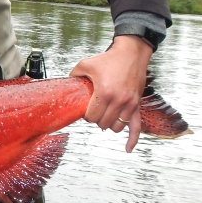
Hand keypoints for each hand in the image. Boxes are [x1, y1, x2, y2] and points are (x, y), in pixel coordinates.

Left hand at [69, 35, 152, 152]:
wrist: (131, 53)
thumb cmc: (109, 59)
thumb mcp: (85, 64)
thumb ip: (73, 76)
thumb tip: (65, 85)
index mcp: (105, 91)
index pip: (92, 116)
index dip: (86, 116)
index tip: (85, 111)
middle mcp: (119, 100)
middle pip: (103, 123)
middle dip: (96, 120)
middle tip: (94, 112)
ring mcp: (129, 104)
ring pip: (116, 127)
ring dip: (108, 124)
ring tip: (105, 116)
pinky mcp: (137, 105)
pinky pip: (137, 127)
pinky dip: (132, 139)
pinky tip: (127, 148)